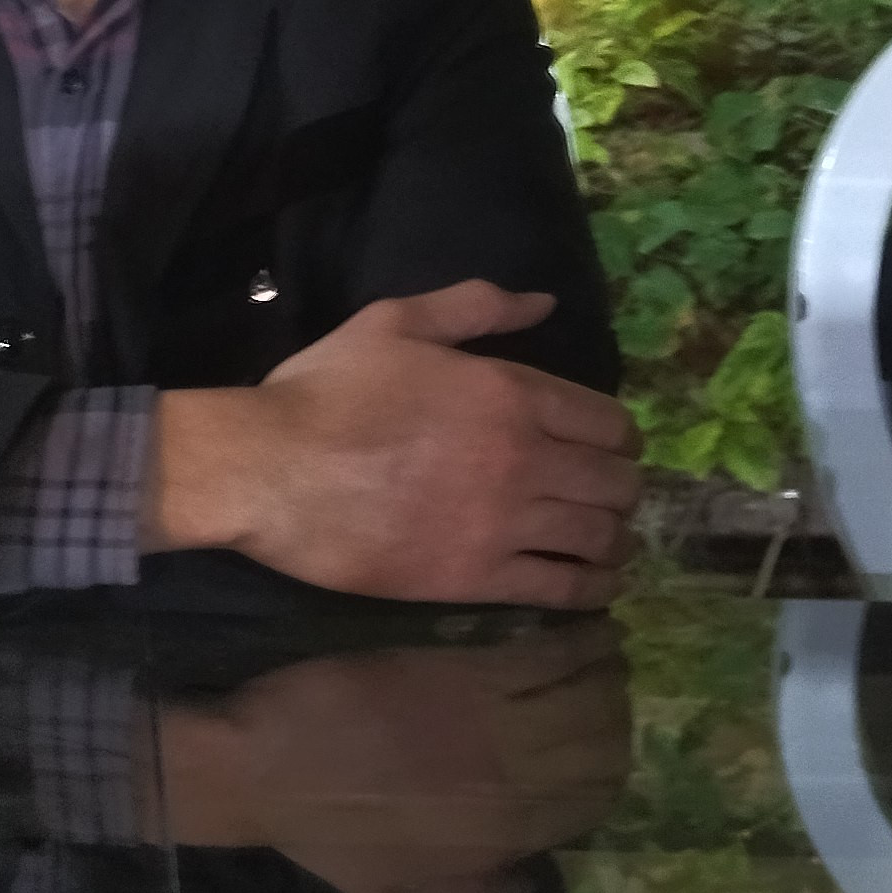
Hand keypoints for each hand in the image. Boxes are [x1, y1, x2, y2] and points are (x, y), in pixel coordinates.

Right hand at [144, 281, 640, 609]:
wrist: (269, 469)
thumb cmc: (325, 391)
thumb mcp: (395, 322)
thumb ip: (474, 307)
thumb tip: (543, 302)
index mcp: (511, 393)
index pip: (609, 422)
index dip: (622, 439)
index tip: (614, 450)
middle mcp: (524, 458)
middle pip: (615, 483)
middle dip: (622, 490)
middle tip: (610, 499)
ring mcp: (504, 523)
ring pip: (597, 537)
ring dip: (614, 541)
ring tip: (610, 547)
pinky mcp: (476, 578)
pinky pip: (561, 588)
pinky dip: (590, 589)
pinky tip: (595, 587)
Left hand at [158, 626, 630, 892]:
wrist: (264, 768)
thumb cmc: (323, 833)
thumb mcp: (397, 890)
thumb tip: (531, 879)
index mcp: (502, 838)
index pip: (594, 802)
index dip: (610, 769)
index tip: (602, 743)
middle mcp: (515, 783)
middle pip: (605, 743)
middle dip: (616, 713)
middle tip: (607, 687)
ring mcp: (494, 723)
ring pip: (589, 692)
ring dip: (605, 668)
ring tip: (601, 650)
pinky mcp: (467, 670)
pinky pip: (548, 653)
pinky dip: (577, 638)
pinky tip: (581, 627)